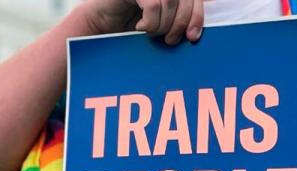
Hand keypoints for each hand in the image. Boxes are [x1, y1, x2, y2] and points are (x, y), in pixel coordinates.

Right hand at [81, 0, 204, 44]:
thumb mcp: (160, 22)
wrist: (99, 25)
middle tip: (168, 40)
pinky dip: (150, 22)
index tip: (192, 37)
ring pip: (169, 2)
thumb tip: (197, 29)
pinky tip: (139, 26)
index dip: (196, 16)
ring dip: (162, 25)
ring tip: (150, 32)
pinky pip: (153, 4)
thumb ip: (178, 18)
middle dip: (179, 25)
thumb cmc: (129, 24)